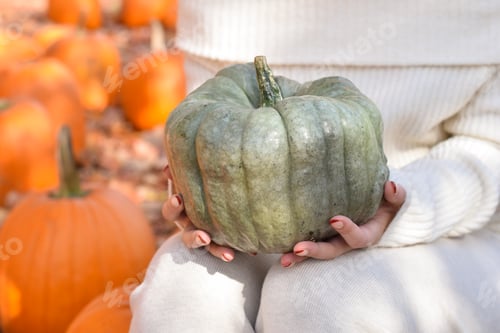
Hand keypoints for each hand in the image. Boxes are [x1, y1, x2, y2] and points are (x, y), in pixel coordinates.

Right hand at [162, 166, 235, 261]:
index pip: (172, 211)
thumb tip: (168, 168)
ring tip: (223, 251)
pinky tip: (249, 252)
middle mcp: (189, 225)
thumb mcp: (193, 176)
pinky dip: (227, 251)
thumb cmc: (203, 181)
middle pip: (187, 235)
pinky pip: (220, 250)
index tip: (179, 199)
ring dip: (206, 245)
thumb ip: (184, 170)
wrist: (222, 196)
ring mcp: (202, 236)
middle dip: (193, 235)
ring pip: (202, 245)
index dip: (173, 206)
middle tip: (204, 236)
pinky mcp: (217, 243)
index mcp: (182, 210)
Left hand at [280, 181, 405, 267]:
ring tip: (282, 259)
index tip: (334, 219)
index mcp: (368, 233)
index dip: (347, 230)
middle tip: (297, 248)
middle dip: (315, 251)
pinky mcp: (321, 234)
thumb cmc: (385, 199)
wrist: (376, 202)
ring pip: (316, 251)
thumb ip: (397, 194)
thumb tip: (390, 186)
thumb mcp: (395, 197)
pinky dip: (292, 246)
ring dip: (299, 256)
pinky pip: (307, 241)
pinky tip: (275, 245)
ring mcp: (333, 240)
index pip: (358, 237)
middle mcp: (348, 242)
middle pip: (331, 250)